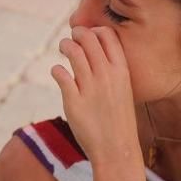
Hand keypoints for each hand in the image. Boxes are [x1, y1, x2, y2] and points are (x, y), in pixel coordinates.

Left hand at [50, 26, 137, 163]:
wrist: (117, 150)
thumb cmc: (119, 120)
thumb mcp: (123, 90)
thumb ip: (111, 71)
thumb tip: (94, 54)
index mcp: (122, 71)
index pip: (107, 35)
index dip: (94, 31)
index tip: (88, 37)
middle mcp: (107, 75)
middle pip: (87, 38)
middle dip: (76, 33)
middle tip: (72, 39)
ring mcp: (90, 87)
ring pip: (72, 51)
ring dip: (64, 45)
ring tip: (63, 48)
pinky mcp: (73, 100)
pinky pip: (60, 73)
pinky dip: (56, 70)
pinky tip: (58, 73)